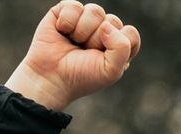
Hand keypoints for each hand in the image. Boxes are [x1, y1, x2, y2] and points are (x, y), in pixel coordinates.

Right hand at [5, 1, 140, 110]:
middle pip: (113, 21)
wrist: (50, 78)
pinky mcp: (66, 12)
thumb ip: (123, 48)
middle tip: (84, 53)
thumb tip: (106, 25)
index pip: (130, 34)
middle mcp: (103, 32)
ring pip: (95, 11)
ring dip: (82, 31)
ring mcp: (84, 21)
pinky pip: (74, 6)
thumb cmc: (81, 78)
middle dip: (97, 40)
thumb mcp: (111, 71)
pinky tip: (61, 32)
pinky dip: (67, 21)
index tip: (102, 59)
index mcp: (117, 47)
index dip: (117, 45)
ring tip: (73, 42)